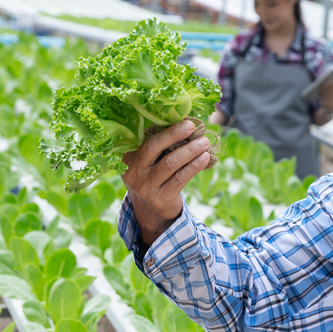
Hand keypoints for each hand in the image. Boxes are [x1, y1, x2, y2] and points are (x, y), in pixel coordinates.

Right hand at [121, 119, 212, 246]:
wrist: (151, 212)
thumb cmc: (153, 178)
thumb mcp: (146, 163)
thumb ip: (156, 146)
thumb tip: (183, 123)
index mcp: (128, 158)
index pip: (144, 138)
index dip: (164, 128)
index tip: (182, 119)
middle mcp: (133, 172)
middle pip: (153, 148)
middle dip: (174, 134)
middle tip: (192, 126)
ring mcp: (146, 187)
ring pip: (170, 163)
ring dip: (190, 150)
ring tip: (204, 142)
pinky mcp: (161, 198)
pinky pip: (180, 178)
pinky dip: (194, 166)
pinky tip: (204, 158)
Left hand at [318, 78, 332, 113]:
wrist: (330, 109)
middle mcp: (332, 100)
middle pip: (330, 90)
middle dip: (329, 84)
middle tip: (329, 79)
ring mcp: (327, 101)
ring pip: (326, 91)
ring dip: (325, 85)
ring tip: (325, 81)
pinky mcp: (322, 101)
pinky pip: (322, 93)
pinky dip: (322, 89)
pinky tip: (321, 85)